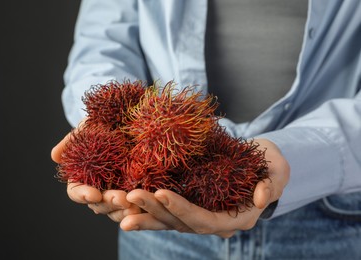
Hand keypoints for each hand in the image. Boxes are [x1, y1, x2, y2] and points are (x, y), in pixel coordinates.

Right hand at [51, 127, 140, 221]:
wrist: (129, 116)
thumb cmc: (103, 122)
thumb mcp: (88, 126)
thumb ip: (72, 141)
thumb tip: (54, 156)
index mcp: (83, 176)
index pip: (77, 192)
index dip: (83, 195)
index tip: (94, 194)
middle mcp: (99, 188)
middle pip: (98, 204)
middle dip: (109, 202)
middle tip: (122, 198)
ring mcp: (118, 190)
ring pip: (116, 209)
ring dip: (124, 209)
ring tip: (135, 206)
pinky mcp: (136, 189)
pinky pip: (135, 205)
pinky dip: (139, 207)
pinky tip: (145, 206)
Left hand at [119, 138, 289, 237]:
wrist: (259, 164)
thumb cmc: (269, 166)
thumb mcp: (277, 171)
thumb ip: (272, 183)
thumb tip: (263, 197)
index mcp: (235, 218)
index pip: (205, 219)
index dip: (183, 209)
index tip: (161, 192)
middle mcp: (213, 223)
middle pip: (179, 222)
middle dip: (153, 210)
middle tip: (129, 196)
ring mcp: (198, 215)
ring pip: (166, 220)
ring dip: (142, 212)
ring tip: (118, 203)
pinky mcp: (188, 205)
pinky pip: (163, 212)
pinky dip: (144, 210)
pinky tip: (123, 205)